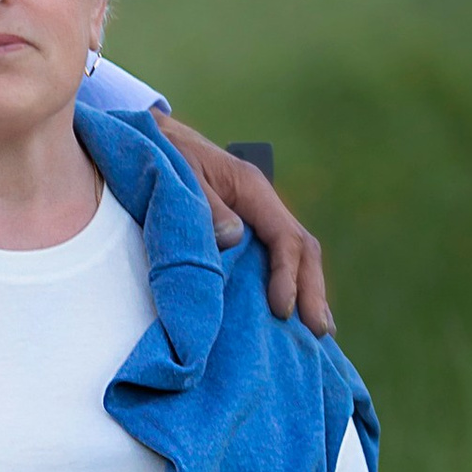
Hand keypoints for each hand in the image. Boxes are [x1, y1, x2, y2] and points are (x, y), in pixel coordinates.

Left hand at [154, 114, 332, 335]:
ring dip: (307, 291)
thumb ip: (206, 206)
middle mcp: (261, 204)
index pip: (284, 236)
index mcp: (251, 188)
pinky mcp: (244, 229)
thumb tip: (232, 239)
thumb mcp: (180, 175)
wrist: (152, 138)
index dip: (287, 275)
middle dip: (312, 290)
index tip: (282, 309)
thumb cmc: (163, 155)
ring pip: (295, 256)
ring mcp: (256, 216)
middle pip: (302, 249)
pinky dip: (287, 285)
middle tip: (319, 331)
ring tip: (318, 332)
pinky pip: (273, 259)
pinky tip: (291, 315)